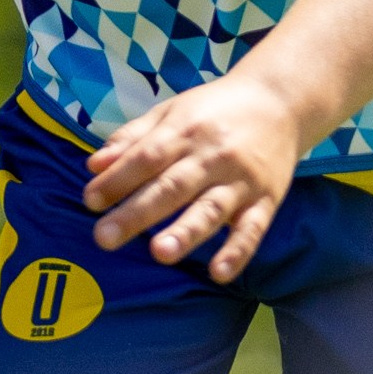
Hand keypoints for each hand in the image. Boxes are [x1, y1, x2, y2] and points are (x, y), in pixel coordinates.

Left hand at [82, 71, 303, 281]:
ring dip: (185, 232)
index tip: (90, 201)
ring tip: (160, 253)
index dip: (118, 179)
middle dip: (137, 213)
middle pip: (172, 187)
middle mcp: (212, 156)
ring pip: (210, 209)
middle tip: (105, 238)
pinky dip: (237, 252)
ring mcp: (241, 180)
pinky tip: (219, 273)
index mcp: (184, 131)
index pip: (146, 157)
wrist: (282, 100)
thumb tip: (93, 166)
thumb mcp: (170, 113)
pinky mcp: (267, 200)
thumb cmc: (214, 111)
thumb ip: (131, 139)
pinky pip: (252, 229)